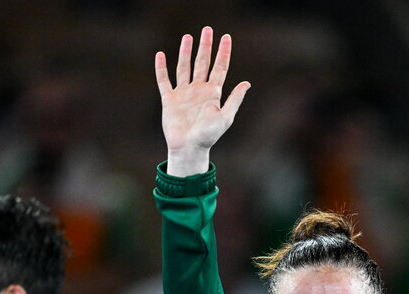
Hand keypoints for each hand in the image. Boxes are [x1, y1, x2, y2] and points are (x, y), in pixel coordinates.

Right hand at [156, 27, 250, 175]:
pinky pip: (164, 80)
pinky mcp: (169, 100)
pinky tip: (161, 55)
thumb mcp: (225, 117)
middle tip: (207, 29)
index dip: (223, 52)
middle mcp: (199, 90)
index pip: (219, 67)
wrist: (189, 148)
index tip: (226, 37)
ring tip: (188, 37)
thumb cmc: (208, 136)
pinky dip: (162, 68)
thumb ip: (234, 99)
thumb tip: (247, 83)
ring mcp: (184, 94)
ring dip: (186, 52)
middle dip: (205, 46)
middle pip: (202, 63)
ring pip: (184, 67)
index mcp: (213, 93)